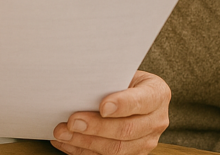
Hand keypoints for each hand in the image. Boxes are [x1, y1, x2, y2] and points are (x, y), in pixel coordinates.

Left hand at [51, 71, 169, 154]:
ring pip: (116, 149)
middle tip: (72, 122)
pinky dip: (83, 151)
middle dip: (96, 127)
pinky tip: (66, 143)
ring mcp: (147, 141)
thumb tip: (78, 89)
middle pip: (127, 130)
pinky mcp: (134, 154)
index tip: (102, 106)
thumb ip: (108, 81)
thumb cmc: (122, 80)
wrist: (132, 94)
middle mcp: (157, 120)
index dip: (122, 105)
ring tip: (62, 133)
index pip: (141, 101)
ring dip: (85, 142)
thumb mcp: (121, 73)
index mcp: (157, 94)